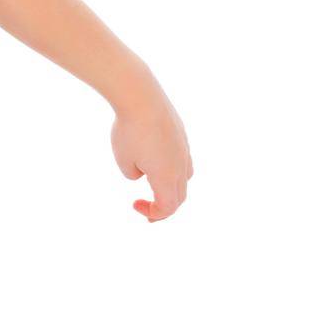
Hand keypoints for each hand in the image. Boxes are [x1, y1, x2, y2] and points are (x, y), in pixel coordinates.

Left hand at [111, 91, 192, 220]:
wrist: (141, 96)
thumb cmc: (129, 130)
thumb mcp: (124, 160)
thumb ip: (135, 173)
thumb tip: (144, 172)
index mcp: (167, 176)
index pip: (168, 207)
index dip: (154, 213)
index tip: (134, 204)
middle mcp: (181, 164)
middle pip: (180, 196)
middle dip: (163, 206)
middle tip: (146, 209)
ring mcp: (184, 148)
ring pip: (185, 177)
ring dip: (171, 188)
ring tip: (155, 186)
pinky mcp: (181, 134)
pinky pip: (182, 159)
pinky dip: (171, 169)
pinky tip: (155, 161)